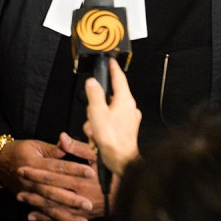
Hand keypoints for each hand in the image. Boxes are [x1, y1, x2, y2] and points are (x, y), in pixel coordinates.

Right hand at [0, 138, 94, 220]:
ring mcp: (29, 193)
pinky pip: (44, 214)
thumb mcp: (35, 145)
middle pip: (52, 191)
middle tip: (88, 204)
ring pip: (49, 206)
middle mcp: (31, 181)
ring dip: (66, 216)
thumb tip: (67, 145)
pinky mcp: (29, 201)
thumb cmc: (20, 150)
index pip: (57, 167)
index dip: (74, 170)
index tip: (90, 173)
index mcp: (34, 164)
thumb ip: (52, 148)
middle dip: (71, 199)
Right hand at [83, 58, 140, 175]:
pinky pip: (108, 122)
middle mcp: (128, 108)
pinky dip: (100, 128)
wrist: (121, 159)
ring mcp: (127, 118)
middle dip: (95, 107)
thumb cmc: (112, 138)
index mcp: (124, 100)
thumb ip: (94, 95)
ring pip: (105, 111)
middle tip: (92, 116)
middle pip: (107, 97)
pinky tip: (97, 137)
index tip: (110, 61)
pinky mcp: (124, 129)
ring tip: (94, 130)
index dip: (113, 68)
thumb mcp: (97, 112)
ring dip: (95, 120)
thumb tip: (93, 83)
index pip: (119, 78)